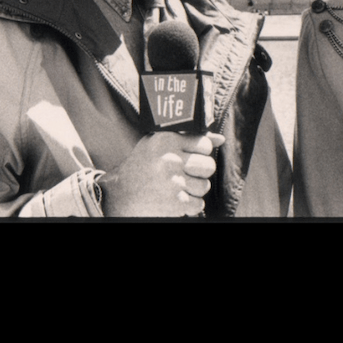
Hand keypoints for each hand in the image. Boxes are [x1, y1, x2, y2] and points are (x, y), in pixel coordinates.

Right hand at [97, 131, 224, 216]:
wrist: (120, 196)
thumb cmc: (143, 165)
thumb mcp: (160, 144)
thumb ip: (190, 137)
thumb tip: (221, 139)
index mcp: (166, 140)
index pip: (205, 144)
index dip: (200, 153)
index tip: (188, 158)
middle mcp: (169, 159)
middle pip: (209, 166)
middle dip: (201, 172)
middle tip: (185, 174)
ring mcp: (172, 182)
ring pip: (205, 186)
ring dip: (194, 190)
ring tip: (177, 187)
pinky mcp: (174, 203)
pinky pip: (199, 204)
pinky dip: (190, 205)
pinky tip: (175, 199)